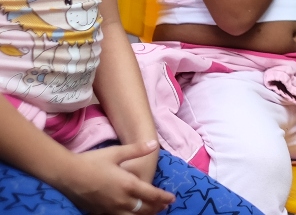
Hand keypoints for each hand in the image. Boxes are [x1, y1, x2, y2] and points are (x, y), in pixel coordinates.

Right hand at [57, 140, 173, 214]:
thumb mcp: (116, 152)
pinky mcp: (99, 212)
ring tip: (151, 213)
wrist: (66, 174)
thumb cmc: (92, 161)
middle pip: (144, 209)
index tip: (172, 199)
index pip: (152, 195)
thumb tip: (154, 143)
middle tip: (164, 206)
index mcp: (128, 184)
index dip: (164, 198)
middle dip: (156, 208)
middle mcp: (121, 200)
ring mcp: (109, 209)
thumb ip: (137, 149)